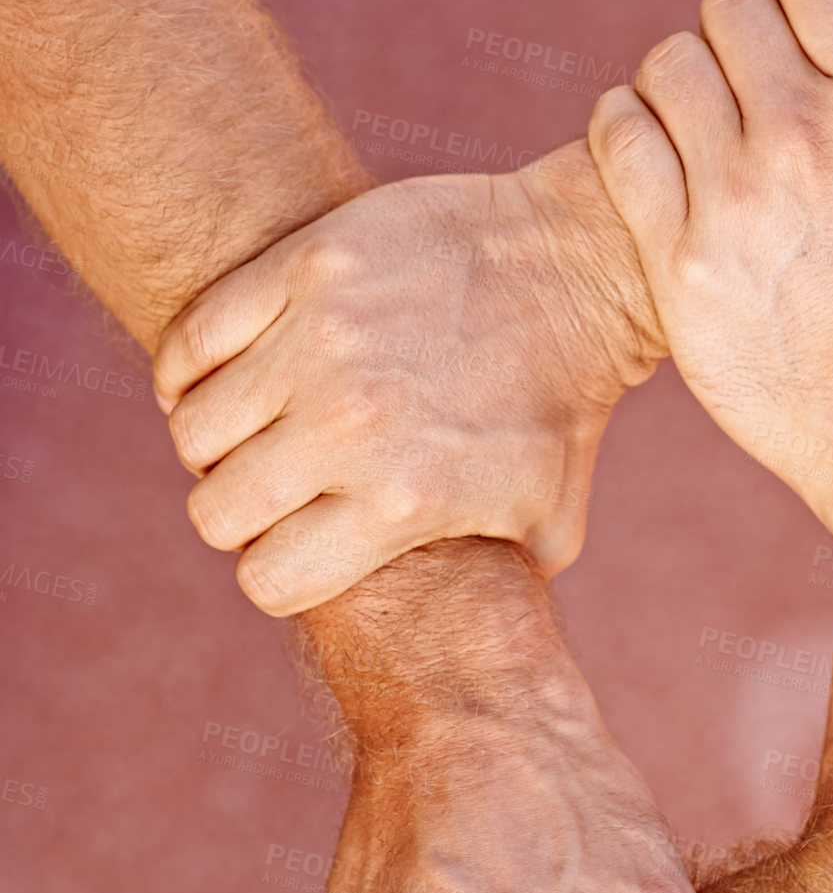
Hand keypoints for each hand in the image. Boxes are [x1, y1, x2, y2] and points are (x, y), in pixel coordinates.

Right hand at [152, 143, 663, 615]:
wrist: (579, 275)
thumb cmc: (566, 409)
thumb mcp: (552, 521)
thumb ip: (498, 586)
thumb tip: (456, 625)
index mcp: (403, 503)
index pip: (270, 580)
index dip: (280, 573)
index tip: (302, 543)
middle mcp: (351, 427)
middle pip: (217, 510)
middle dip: (238, 513)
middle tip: (277, 486)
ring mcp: (321, 341)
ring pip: (195, 425)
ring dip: (218, 438)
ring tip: (261, 426)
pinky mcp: (304, 268)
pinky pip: (194, 339)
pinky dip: (195, 367)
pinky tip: (235, 372)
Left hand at [587, 0, 832, 530]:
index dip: (791, 1)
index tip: (787, 42)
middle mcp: (805, 137)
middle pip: (728, 13)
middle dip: (732, 41)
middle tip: (736, 88)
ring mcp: (736, 200)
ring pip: (667, 66)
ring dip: (676, 84)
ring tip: (690, 123)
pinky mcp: (679, 262)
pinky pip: (620, 140)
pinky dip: (624, 126)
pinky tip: (647, 147)